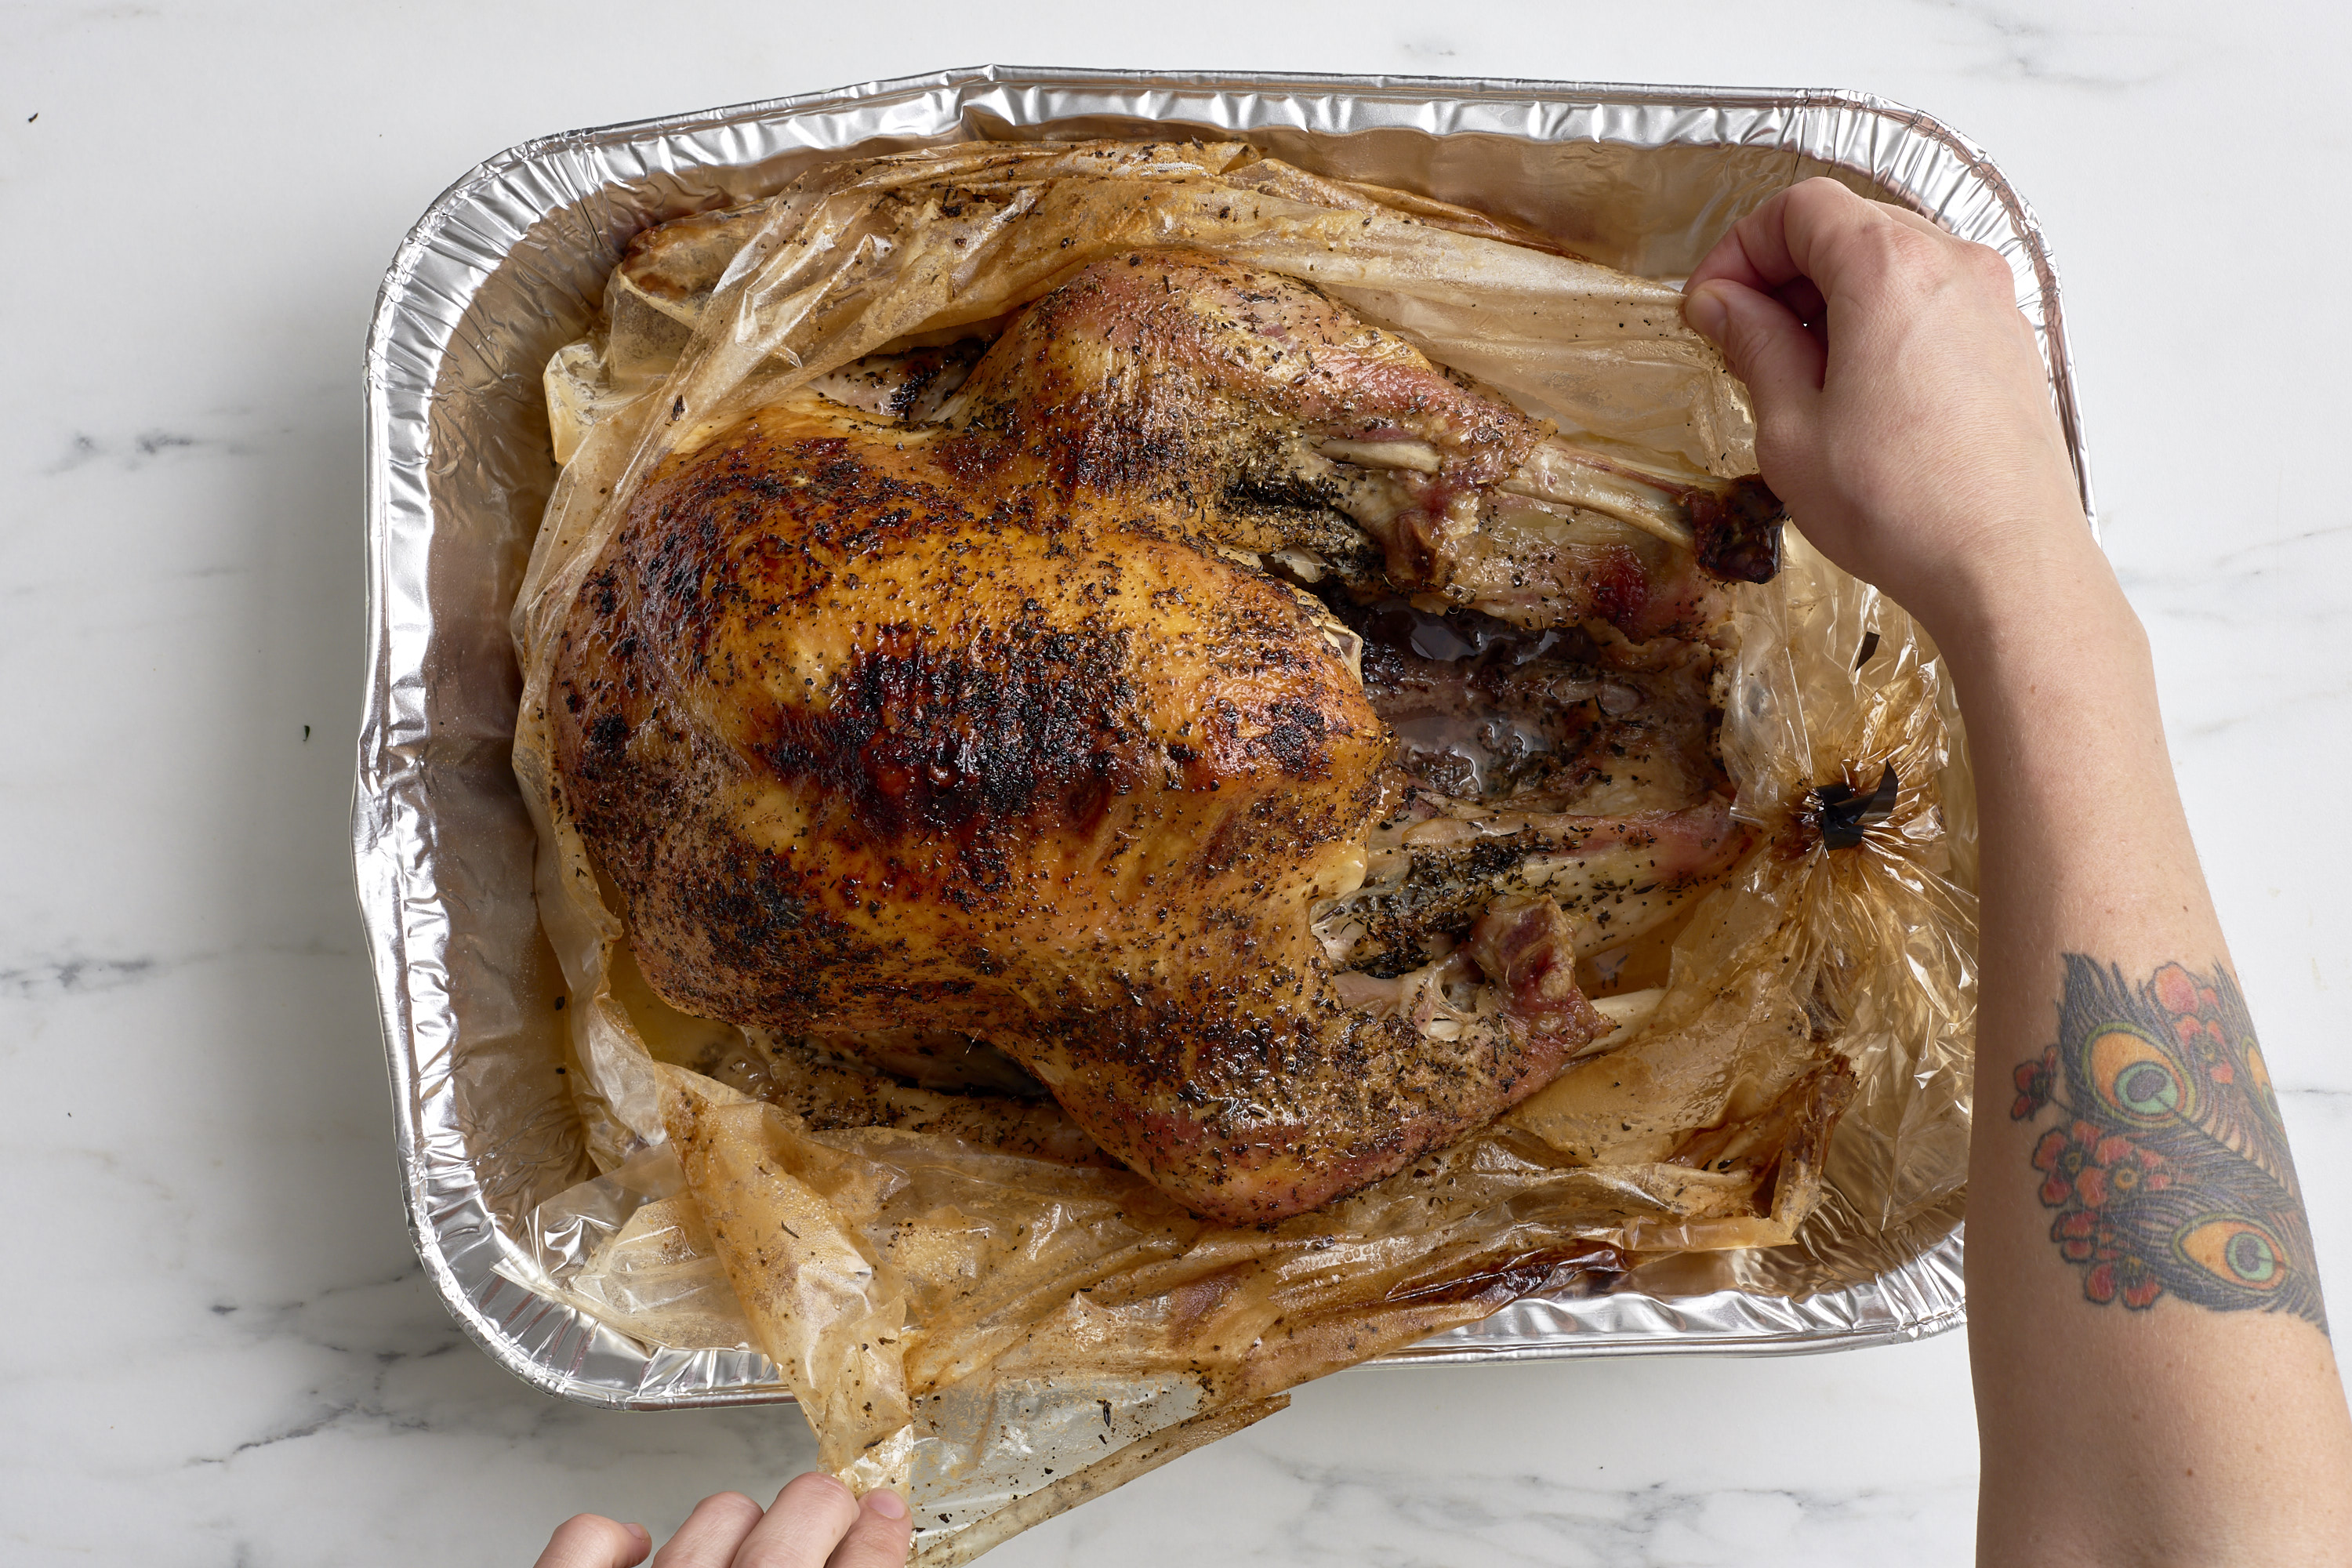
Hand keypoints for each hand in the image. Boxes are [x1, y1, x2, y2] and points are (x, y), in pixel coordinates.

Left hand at [532, 1474, 911, 1567]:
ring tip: (738, 1552)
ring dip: (731, 1531)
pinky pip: (589, 1542)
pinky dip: (611, 1542)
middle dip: (821, 1510)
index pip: (866, 1567)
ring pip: (714, 1517)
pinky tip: (634, 1551)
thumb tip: (865, 1558)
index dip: (882, 1538)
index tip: (886, 1517)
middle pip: (804, 1514)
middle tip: (826, 1515)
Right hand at [1682, 177, 2093, 644]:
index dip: (1740, 249)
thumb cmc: (1901, 506)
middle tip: (1741, 337)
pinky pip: (1932, 302)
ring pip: (1893, 262)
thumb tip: (1723, 304)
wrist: (2005, 567)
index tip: (1712, 303)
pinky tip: (1854, 392)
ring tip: (1796, 373)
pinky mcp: (2010, 344)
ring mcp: (1991, 303)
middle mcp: (1951, 266)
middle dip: (1783, 271)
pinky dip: (1882, 322)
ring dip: (1832, 298)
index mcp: (1888, 270)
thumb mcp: (1790, 428)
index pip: (1800, 209)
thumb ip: (1754, 345)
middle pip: (1850, 225)